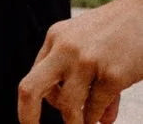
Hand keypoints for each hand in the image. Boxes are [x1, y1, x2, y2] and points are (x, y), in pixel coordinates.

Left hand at [23, 0, 142, 121]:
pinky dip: (98, 118)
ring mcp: (87, 61)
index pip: (33, 77)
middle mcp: (65, 49)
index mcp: (55, 39)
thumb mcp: (93, 48)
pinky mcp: (112, 74)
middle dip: (27, 116)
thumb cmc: (119, 33)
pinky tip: (105, 120)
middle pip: (30, 88)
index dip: (34, 103)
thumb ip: (89, 82)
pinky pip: (96, 107)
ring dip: (76, 123)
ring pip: (67, 106)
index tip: (35, 120)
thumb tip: (98, 120)